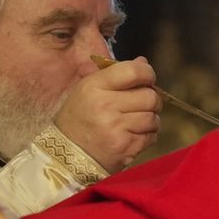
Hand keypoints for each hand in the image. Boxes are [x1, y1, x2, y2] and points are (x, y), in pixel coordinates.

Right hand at [54, 56, 160, 172]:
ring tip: (137, 121)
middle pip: (149, 96)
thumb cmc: (78, 119)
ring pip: (153, 118)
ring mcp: (116, 128)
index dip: (147, 73)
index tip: (148, 79)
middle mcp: (105, 105)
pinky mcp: (125, 148)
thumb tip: (143, 63)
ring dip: (150, 119)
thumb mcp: (87, 90)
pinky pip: (151, 137)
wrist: (65, 156)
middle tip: (144, 103)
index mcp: (94, 86)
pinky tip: (134, 135)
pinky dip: (147, 136)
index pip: (133, 71)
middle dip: (152, 99)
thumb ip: (115, 74)